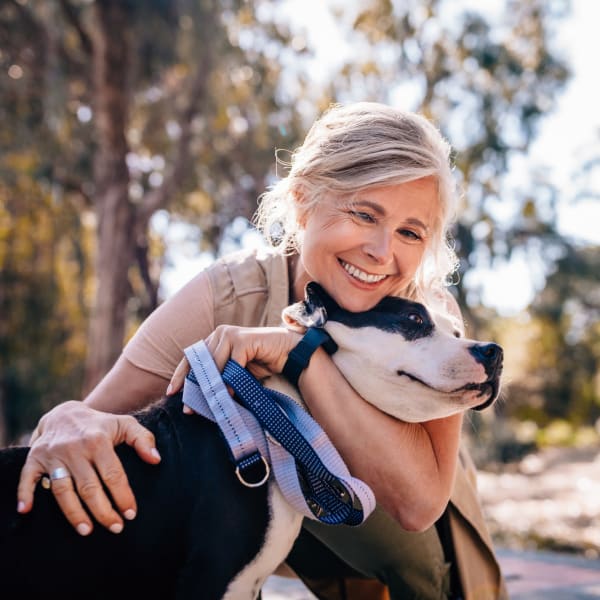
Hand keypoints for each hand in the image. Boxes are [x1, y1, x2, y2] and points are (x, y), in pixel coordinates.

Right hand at [17, 400, 160, 534]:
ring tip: (87, 531)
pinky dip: (25, 494)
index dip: (123, 496)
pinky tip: (26, 511)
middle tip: (115, 528)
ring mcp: (53, 454)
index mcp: (98, 440)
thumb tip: (156, 460)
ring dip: (73, 513)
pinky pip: (27, 478)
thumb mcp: (125, 424)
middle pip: (89, 487)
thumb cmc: (101, 424)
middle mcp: (75, 448)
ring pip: (63, 489)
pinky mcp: (35, 458)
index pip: (113, 474)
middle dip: (103, 511)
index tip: (131, 514)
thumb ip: (144, 439)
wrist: (66, 413)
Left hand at [167, 325, 301, 401]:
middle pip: (200, 362)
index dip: (181, 375)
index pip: (192, 358)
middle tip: (189, 408)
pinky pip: (231, 364)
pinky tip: (229, 395)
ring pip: (214, 364)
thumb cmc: (261, 363)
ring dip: (211, 387)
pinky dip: (229, 381)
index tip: (172, 392)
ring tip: (209, 405)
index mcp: (214, 339)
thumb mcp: (235, 373)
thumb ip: (218, 379)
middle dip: (194, 387)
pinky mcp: (243, 340)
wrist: (288, 353)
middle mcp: (219, 333)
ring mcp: (231, 334)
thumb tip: (197, 400)